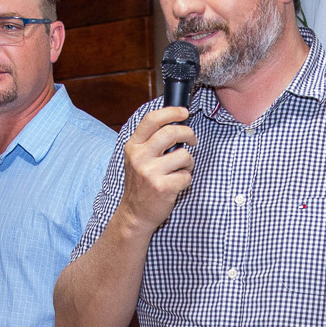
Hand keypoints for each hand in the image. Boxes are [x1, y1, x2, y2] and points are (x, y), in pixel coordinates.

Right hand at [119, 106, 195, 233]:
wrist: (135, 214)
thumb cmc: (140, 185)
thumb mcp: (136, 158)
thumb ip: (150, 141)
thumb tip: (175, 123)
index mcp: (133, 147)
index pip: (152, 120)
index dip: (171, 112)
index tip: (183, 112)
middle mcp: (139, 157)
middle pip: (171, 132)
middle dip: (188, 133)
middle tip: (192, 140)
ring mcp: (150, 173)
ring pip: (184, 155)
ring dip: (188, 162)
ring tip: (181, 169)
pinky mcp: (163, 187)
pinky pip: (186, 176)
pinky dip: (186, 179)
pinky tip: (177, 184)